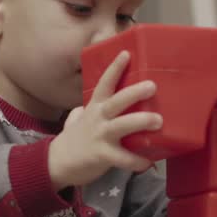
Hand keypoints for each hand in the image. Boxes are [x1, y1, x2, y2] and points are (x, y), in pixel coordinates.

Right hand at [48, 50, 160, 189]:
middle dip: (134, 93)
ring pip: (121, 126)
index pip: (104, 83)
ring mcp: (100, 136)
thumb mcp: (80, 118)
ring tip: (158, 120)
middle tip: (152, 86)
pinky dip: (136, 161)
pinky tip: (148, 163)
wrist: (58, 163)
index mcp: (94, 107)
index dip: (115, 68)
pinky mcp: (102, 155)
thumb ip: (92, 108)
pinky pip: (122, 158)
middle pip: (116, 101)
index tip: (126, 54)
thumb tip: (103, 101)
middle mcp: (98, 118)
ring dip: (140, 121)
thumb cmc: (75, 138)